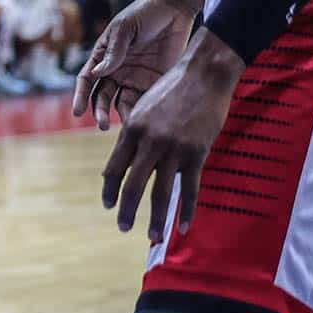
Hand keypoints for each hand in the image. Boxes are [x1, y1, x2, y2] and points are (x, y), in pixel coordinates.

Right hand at [72, 0, 195, 128]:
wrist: (176, 9)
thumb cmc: (144, 13)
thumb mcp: (124, 29)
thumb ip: (113, 52)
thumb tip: (97, 74)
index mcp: (103, 57)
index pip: (86, 80)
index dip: (80, 96)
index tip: (77, 112)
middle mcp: (116, 70)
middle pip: (103, 96)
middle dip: (100, 112)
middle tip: (102, 125)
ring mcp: (136, 77)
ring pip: (123, 102)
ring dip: (122, 115)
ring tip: (128, 127)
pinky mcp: (156, 81)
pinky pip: (147, 100)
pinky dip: (144, 111)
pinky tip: (144, 119)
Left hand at [102, 38, 241, 241]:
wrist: (204, 75)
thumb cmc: (172, 88)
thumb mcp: (143, 108)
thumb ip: (134, 135)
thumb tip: (125, 161)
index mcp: (131, 130)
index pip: (114, 168)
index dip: (110, 190)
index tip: (108, 205)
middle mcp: (149, 141)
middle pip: (132, 184)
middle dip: (126, 210)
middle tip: (123, 227)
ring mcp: (174, 149)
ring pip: (161, 192)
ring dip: (155, 218)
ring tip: (152, 237)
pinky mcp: (197, 153)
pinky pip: (190, 188)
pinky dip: (187, 209)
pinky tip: (184, 227)